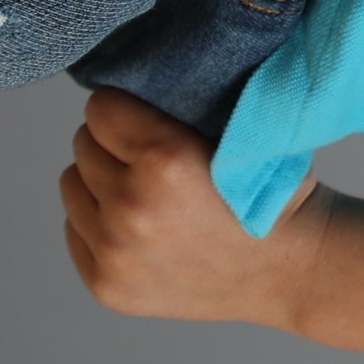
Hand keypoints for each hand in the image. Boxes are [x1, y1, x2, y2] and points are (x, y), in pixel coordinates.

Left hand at [58, 88, 329, 328]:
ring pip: (72, 186)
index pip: (100, 108)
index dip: (126, 108)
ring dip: (102, 183)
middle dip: (113, 146)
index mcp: (164, 160)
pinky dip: (99, 224)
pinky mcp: (105, 284)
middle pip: (83, 145)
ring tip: (146, 194)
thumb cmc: (273, 195)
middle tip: (152, 160)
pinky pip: (74, 230)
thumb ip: (185, 108)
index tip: (146, 119)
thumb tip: (136, 79)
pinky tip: (143, 229)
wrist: (291, 270)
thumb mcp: (242, 133)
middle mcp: (130, 208)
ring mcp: (114, 252)